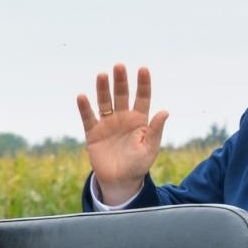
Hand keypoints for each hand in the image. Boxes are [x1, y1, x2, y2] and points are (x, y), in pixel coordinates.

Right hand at [76, 65, 168, 205]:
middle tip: (119, 66)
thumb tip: (165, 111)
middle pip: (121, 95)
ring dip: (103, 88)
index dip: (143, 84)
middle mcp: (123, 118)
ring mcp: (107, 124)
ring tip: (102, 75)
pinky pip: (88, 118)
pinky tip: (82, 97)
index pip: (142, 97)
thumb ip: (155, 130)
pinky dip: (85, 108)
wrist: (120, 181)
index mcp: (139, 120)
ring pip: (104, 102)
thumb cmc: (138, 165)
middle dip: (120, 81)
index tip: (143, 69)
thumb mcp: (150, 148)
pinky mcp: (93, 133)